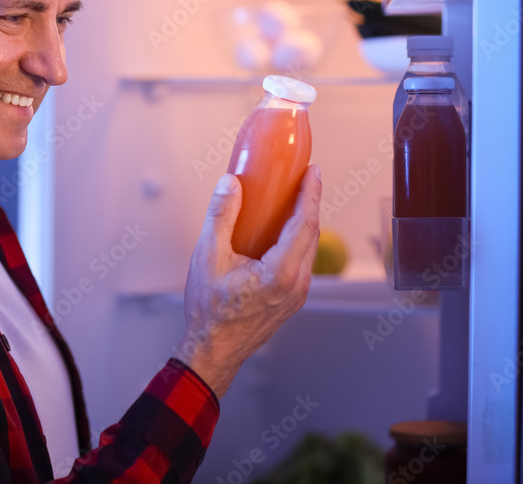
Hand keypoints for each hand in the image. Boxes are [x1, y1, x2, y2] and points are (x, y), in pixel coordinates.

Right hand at [174, 165, 321, 397]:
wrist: (213, 351)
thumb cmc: (210, 312)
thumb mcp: (208, 257)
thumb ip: (221, 216)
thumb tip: (230, 184)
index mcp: (280, 273)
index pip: (304, 224)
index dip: (311, 194)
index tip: (314, 172)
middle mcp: (296, 284)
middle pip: (311, 234)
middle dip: (310, 203)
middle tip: (304, 180)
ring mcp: (296, 295)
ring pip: (308, 250)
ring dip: (304, 223)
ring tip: (293, 201)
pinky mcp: (291, 300)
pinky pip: (300, 263)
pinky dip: (296, 241)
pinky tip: (281, 232)